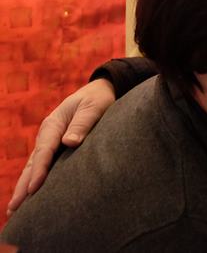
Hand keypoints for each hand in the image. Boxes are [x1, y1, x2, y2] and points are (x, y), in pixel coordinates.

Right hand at [6, 78, 115, 215]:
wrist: (98, 91)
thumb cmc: (97, 99)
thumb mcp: (93, 107)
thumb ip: (82, 123)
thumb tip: (69, 142)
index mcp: (53, 124)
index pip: (44, 151)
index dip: (39, 171)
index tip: (33, 189)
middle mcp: (47, 133)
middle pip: (33, 163)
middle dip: (23, 186)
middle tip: (13, 209)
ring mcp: (49, 140)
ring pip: (34, 166)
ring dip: (24, 186)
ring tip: (15, 209)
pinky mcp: (55, 146)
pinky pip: (42, 164)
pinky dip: (34, 179)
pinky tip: (31, 195)